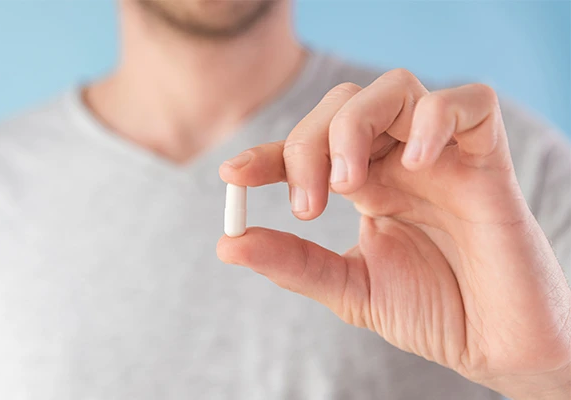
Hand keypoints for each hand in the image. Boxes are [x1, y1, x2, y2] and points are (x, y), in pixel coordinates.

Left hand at [216, 69, 570, 398]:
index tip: (234, 175)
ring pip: (395, 88)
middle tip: (308, 205)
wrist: (497, 348)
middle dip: (308, 144)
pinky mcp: (489, 160)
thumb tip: (227, 243)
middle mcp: (400, 160)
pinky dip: (434, 120)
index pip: (310, 145)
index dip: (269, 152)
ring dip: (355, 127)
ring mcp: (443, 155)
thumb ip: (293, 262)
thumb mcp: (348, 289)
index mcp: (368, 183)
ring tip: (348, 184)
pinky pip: (471, 103)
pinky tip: (413, 164)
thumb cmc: (432, 314)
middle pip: (343, 104)